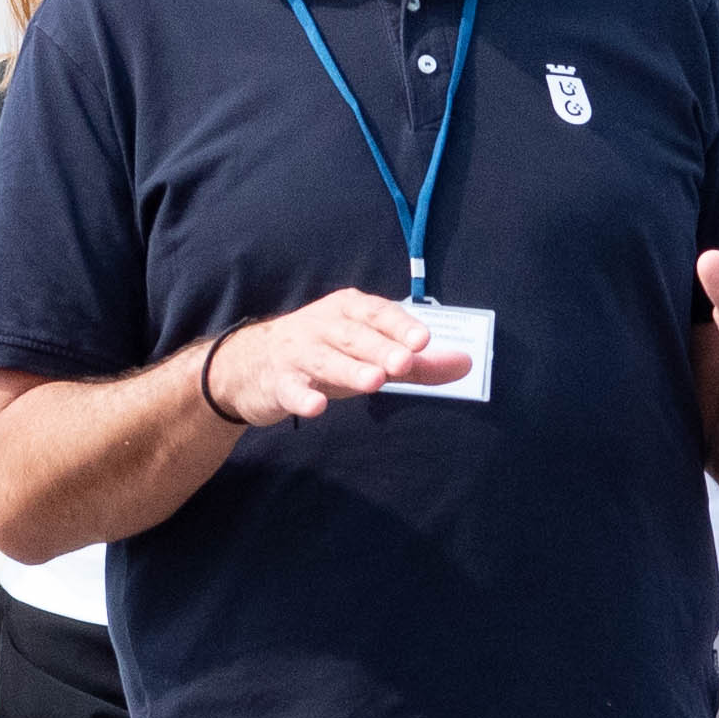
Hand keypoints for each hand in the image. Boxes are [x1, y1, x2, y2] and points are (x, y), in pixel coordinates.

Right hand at [208, 291, 473, 425]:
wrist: (252, 364)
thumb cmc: (326, 353)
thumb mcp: (370, 353)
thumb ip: (419, 362)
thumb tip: (466, 364)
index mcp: (348, 310)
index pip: (376, 312)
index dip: (399, 325)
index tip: (423, 340)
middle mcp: (322, 325)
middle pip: (353, 336)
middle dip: (380, 348)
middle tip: (404, 363)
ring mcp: (297, 352)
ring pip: (325, 360)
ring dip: (349, 369)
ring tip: (373, 381)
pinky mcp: (278, 382)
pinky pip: (291, 388)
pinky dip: (302, 396)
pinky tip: (316, 407)